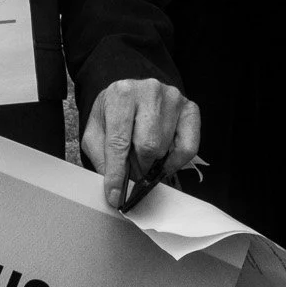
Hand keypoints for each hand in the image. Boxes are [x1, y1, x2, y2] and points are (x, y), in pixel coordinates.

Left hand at [82, 78, 199, 210]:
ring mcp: (173, 98)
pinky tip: (164, 159)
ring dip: (152, 161)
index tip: (115, 196)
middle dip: (137, 167)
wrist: (131, 92)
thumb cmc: (113, 113)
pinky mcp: (190, 109)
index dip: (116, 173)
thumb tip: (114, 187)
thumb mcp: (95, 131)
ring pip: (164, 148)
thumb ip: (100, 156)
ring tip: (144, 156)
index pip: (118, 142)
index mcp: (121, 94)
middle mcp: (149, 90)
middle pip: (147, 146)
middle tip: (132, 170)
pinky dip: (176, 161)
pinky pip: (188, 147)